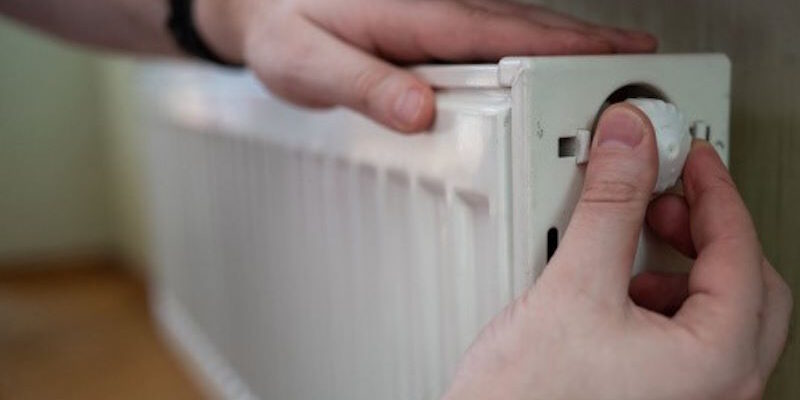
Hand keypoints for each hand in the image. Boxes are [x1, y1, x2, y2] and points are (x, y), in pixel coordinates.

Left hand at [195, 0, 655, 131]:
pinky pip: (493, 45)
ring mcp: (438, 23)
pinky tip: (548, 76)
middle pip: (527, 31)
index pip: (505, 33)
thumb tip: (420, 110)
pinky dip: (532, 57)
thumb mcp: (309, 65)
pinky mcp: (432, 36)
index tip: (618, 58)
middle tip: (645, 71)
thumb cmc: (283, 28)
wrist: (261, 7)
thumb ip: (365, 86)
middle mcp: (436, 14)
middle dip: (590, 48)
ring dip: (568, 52)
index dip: (565, 46)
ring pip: (516, 35)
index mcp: (416, 17)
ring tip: (615, 75)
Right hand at [444, 105, 791, 399]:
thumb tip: (630, 145)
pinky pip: (685, 341)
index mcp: (718, 363)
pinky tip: (617, 292)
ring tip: (634, 244)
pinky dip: (662, 301)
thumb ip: (608, 207)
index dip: (713, 190)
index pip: (740, 250)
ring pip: (718, 314)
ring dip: (683, 267)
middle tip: (667, 196)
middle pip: (746, 284)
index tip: (689, 157)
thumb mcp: (573, 288)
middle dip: (705, 230)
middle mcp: (720, 391)